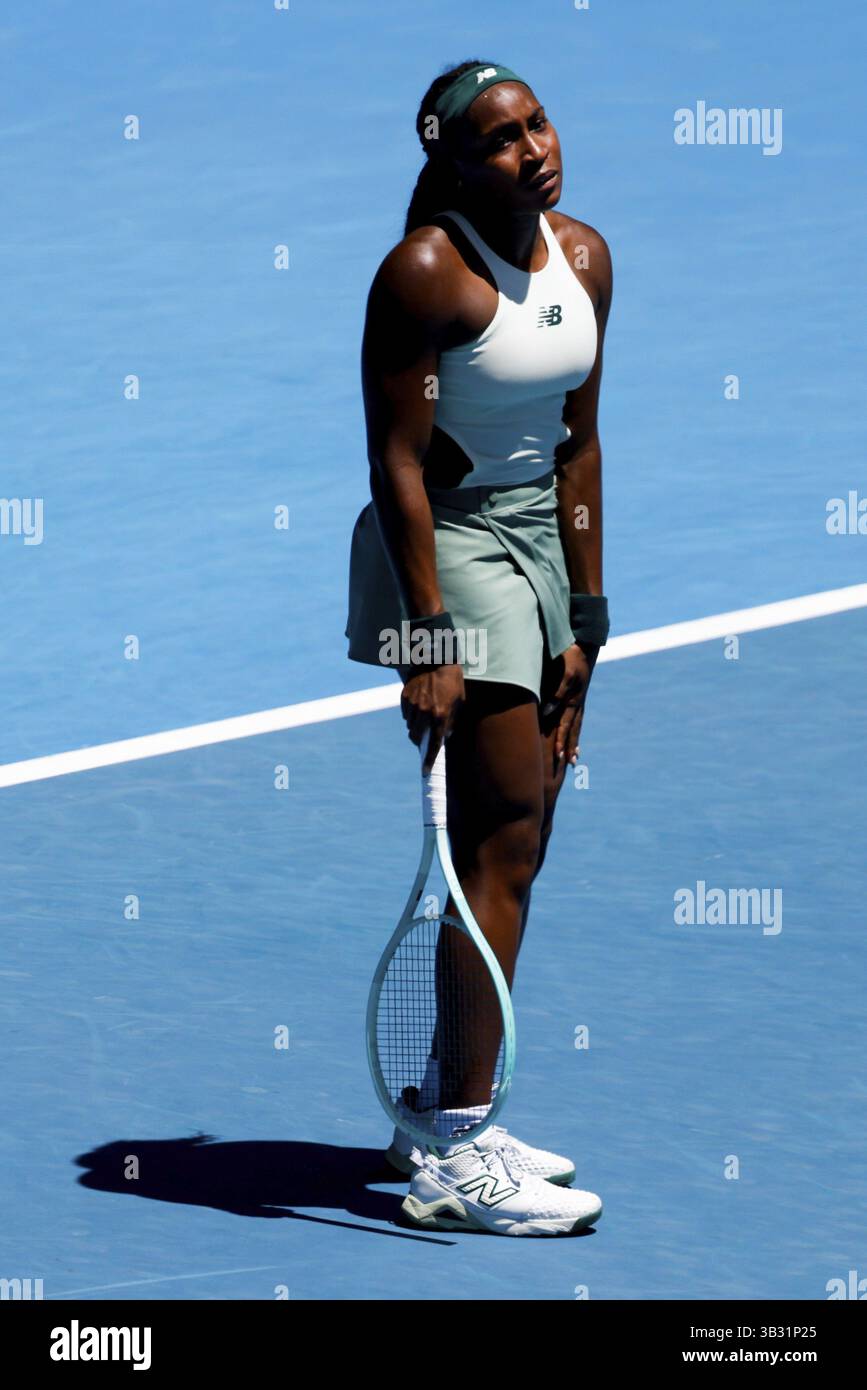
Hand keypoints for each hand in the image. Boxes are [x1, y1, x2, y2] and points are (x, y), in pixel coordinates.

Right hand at [401, 664, 465, 771]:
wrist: (438, 660)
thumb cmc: (453, 682)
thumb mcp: (460, 702)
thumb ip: (452, 722)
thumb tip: (445, 735)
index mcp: (441, 715)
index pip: (434, 744)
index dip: (429, 760)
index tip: (425, 772)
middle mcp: (425, 712)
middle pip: (416, 737)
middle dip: (420, 740)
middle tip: (425, 735)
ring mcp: (413, 704)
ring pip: (409, 726)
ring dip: (415, 725)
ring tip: (424, 713)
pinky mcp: (405, 697)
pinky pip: (405, 714)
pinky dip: (411, 713)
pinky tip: (419, 702)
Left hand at [546, 643, 597, 764]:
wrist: (582, 644)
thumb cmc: (571, 658)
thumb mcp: (564, 674)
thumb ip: (556, 692)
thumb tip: (548, 710)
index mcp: (573, 700)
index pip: (565, 725)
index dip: (561, 740)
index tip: (557, 756)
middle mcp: (577, 704)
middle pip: (573, 729)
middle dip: (570, 746)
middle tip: (569, 763)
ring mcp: (578, 700)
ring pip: (576, 725)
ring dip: (573, 741)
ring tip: (574, 756)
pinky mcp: (577, 695)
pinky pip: (575, 717)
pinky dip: (574, 730)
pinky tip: (573, 735)